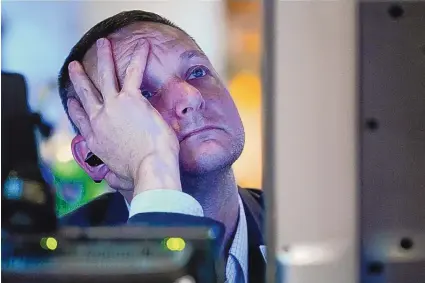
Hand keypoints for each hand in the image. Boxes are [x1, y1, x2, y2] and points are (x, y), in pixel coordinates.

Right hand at [67, 38, 180, 193]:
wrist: (149, 169)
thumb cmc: (139, 177)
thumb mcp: (120, 180)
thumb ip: (115, 177)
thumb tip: (113, 181)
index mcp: (96, 142)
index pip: (82, 121)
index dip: (75, 109)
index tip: (72, 100)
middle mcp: (99, 121)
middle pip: (87, 95)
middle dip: (80, 79)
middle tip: (75, 67)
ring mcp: (113, 107)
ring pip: (105, 77)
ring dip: (103, 58)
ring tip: (102, 44)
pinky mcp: (131, 100)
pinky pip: (133, 73)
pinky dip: (138, 58)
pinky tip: (143, 45)